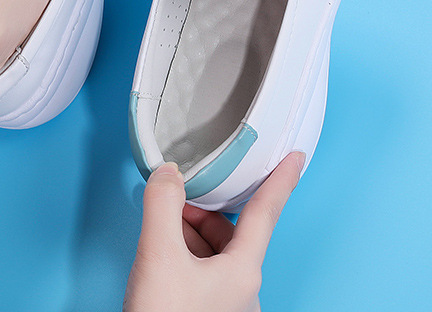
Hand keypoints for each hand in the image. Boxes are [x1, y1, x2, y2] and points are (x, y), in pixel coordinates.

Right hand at [124, 153, 303, 311]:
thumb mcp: (159, 255)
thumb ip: (163, 205)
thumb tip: (169, 173)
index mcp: (242, 271)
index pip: (265, 213)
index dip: (281, 181)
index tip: (297, 159)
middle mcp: (242, 289)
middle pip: (229, 233)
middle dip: (200, 212)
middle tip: (170, 204)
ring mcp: (228, 306)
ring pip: (214, 254)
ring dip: (188, 234)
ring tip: (160, 232)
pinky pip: (204, 274)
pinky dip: (185, 256)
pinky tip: (163, 258)